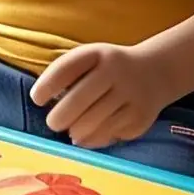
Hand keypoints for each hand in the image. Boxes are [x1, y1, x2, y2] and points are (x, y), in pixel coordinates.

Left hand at [30, 43, 169, 149]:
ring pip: (92, 124)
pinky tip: (89, 135)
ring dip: (75, 131)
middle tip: (53, 123)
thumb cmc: (110, 67)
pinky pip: (108, 135)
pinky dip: (92, 139)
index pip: (67, 68)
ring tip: (72, 130)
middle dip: (59, 117)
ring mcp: (130, 97)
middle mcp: (116, 73)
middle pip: (79, 101)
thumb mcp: (91, 58)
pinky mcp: (139, 119)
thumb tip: (42, 101)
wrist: (156, 72)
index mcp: (99, 54)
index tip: (37, 99)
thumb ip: (67, 73)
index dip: (47, 85)